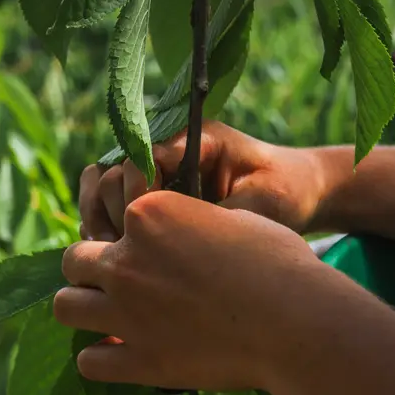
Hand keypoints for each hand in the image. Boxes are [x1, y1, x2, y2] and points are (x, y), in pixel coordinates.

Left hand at [55, 189, 314, 389]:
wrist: (296, 323)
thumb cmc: (277, 263)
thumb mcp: (233, 221)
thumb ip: (191, 225)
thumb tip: (183, 235)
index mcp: (148, 215)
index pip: (114, 214)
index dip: (129, 233)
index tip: (149, 248)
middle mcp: (125, 261)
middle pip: (73, 260)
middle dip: (91, 269)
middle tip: (120, 283)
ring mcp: (125, 313)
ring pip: (64, 307)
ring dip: (83, 309)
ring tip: (109, 317)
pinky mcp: (138, 360)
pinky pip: (88, 362)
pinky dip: (100, 358)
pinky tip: (121, 355)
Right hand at [78, 121, 326, 241]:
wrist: (295, 193)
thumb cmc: (283, 192)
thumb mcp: (261, 204)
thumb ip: (219, 217)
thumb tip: (175, 243)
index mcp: (194, 137)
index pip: (141, 157)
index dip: (137, 192)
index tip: (144, 224)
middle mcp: (166, 149)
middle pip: (112, 173)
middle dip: (113, 211)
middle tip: (122, 247)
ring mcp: (154, 171)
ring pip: (101, 188)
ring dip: (99, 220)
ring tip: (110, 254)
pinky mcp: (149, 196)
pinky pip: (107, 206)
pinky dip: (103, 228)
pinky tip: (111, 256)